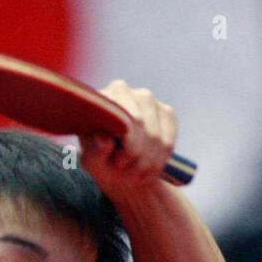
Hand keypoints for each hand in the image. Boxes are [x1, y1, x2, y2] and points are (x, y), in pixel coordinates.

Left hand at [79, 82, 177, 196]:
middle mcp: (122, 91)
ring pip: (154, 135)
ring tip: (135, 171)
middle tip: (125, 168)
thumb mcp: (93, 162)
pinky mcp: (166, 111)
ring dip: (147, 160)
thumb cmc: (101, 161)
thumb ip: (95, 151)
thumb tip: (103, 139)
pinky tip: (149, 167)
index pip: (119, 115)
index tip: (117, 162)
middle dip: (134, 153)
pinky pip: (168, 141)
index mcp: (99, 98)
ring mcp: (146, 99)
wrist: (121, 168)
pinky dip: (160, 160)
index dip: (124, 143)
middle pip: (139, 123)